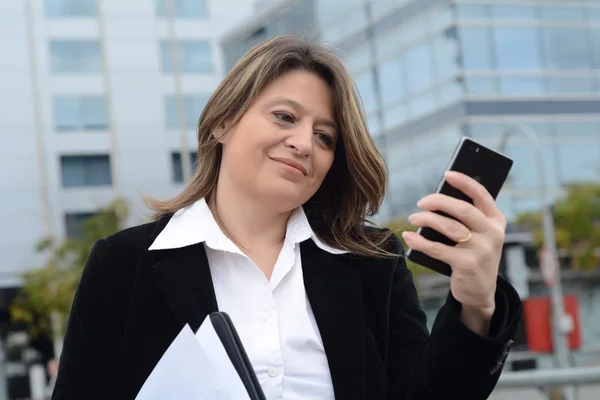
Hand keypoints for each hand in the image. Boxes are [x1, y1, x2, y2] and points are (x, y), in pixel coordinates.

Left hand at [402, 171, 506, 334]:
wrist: (480, 293)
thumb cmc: (473, 255)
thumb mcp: (477, 236)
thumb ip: (465, 219)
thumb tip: (437, 200)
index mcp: (496, 221)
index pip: (482, 195)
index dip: (464, 182)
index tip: (447, 174)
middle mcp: (493, 234)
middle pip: (463, 210)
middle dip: (439, 201)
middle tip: (421, 202)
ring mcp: (482, 250)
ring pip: (450, 227)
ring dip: (427, 220)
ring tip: (414, 217)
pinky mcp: (467, 265)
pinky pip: (439, 249)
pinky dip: (421, 241)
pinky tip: (409, 236)